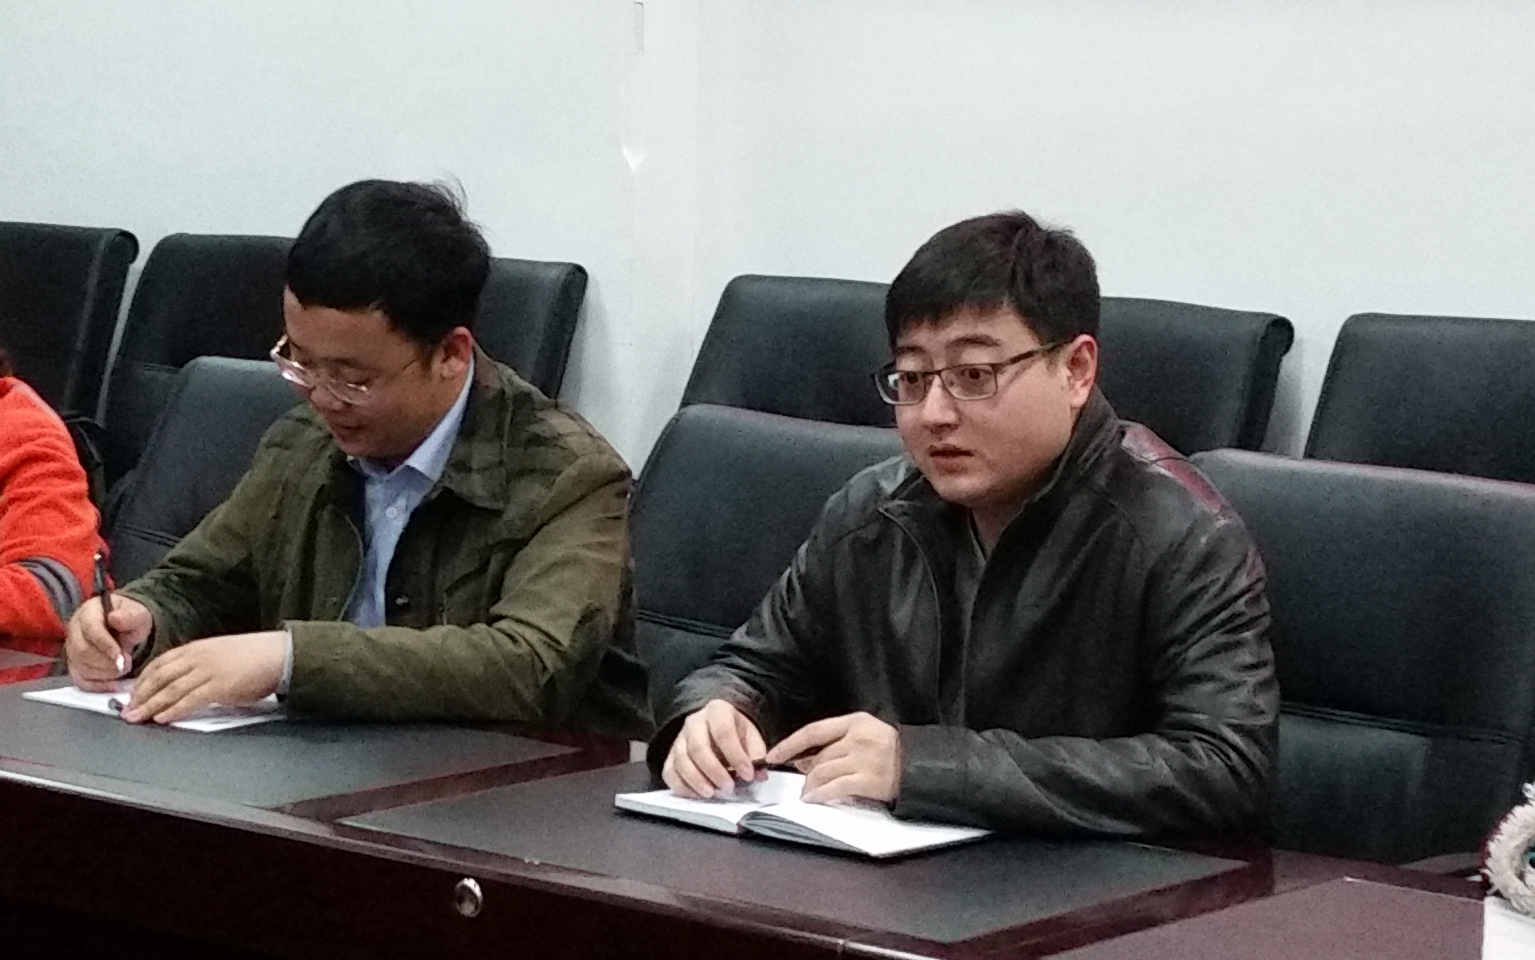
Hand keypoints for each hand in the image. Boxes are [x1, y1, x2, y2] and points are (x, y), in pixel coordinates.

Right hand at [66, 595, 152, 690]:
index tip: (122, 657)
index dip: (105, 645)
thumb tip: (114, 618)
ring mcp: (72, 649)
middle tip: (127, 664)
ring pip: (80, 666)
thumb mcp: (138, 614)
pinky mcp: (75, 665)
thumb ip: (129, 616)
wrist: (128, 628)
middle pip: (82, 651)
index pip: (90, 629)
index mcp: (88, 612)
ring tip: (124, 669)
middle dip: (106, 662)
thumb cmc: (132, 619)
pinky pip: (80, 680)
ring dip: (105, 673)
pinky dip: (97, 686)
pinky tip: (115, 686)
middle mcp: (74, 630)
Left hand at [122, 631, 286, 724]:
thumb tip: (185, 682)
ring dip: (150, 706)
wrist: (280, 654)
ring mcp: (208, 671)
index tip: (132, 694)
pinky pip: (189, 700)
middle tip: (127, 711)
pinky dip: (173, 710)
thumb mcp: (221, 654)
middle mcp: (198, 657)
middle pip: (159, 677)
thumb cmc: (256, 656)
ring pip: (169, 690)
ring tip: (137, 718)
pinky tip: (162, 718)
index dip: (142, 680)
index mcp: (197, 648)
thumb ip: (201, 665)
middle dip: (140, 696)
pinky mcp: (219, 686)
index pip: (160, 663)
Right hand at [662, 699, 766, 798]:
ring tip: (712, 793)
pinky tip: (696, 795)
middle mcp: (694, 722)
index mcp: (717, 711)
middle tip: (729, 788)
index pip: (723, 732)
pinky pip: (669, 772)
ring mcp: (679, 738)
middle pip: (698, 747)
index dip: (735, 755)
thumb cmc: (736, 733)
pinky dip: (681, 786)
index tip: (748, 775)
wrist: (717, 726)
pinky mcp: (671, 755)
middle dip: (714, 771)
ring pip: (682, 760)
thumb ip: (756, 754)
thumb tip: (759, 774)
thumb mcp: (751, 737)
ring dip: (697, 780)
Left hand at [766, 712, 900, 804]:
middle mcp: (856, 739)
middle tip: (801, 779)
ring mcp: (861, 760)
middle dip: (804, 770)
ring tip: (807, 792)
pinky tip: (812, 799)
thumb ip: (836, 742)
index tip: (773, 755)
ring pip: (821, 773)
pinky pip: (834, 788)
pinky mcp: (866, 781)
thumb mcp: (865, 734)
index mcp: (854, 722)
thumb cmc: (891, 750)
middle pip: (817, 756)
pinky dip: (819, 795)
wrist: (921, 765)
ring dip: (809, 785)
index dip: (789, 744)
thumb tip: (803, 759)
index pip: (813, 731)